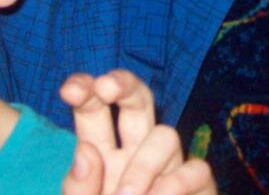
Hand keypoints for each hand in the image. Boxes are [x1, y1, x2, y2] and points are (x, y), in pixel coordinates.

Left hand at [61, 70, 215, 194]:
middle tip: (106, 89)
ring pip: (165, 134)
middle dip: (124, 84)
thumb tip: (87, 150)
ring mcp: (168, 171)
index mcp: (100, 156)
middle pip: (137, 100)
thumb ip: (78, 190)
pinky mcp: (198, 189)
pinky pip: (195, 169)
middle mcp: (134, 156)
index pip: (94, 109)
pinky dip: (174, 186)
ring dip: (142, 164)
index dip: (86, 90)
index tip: (70, 89)